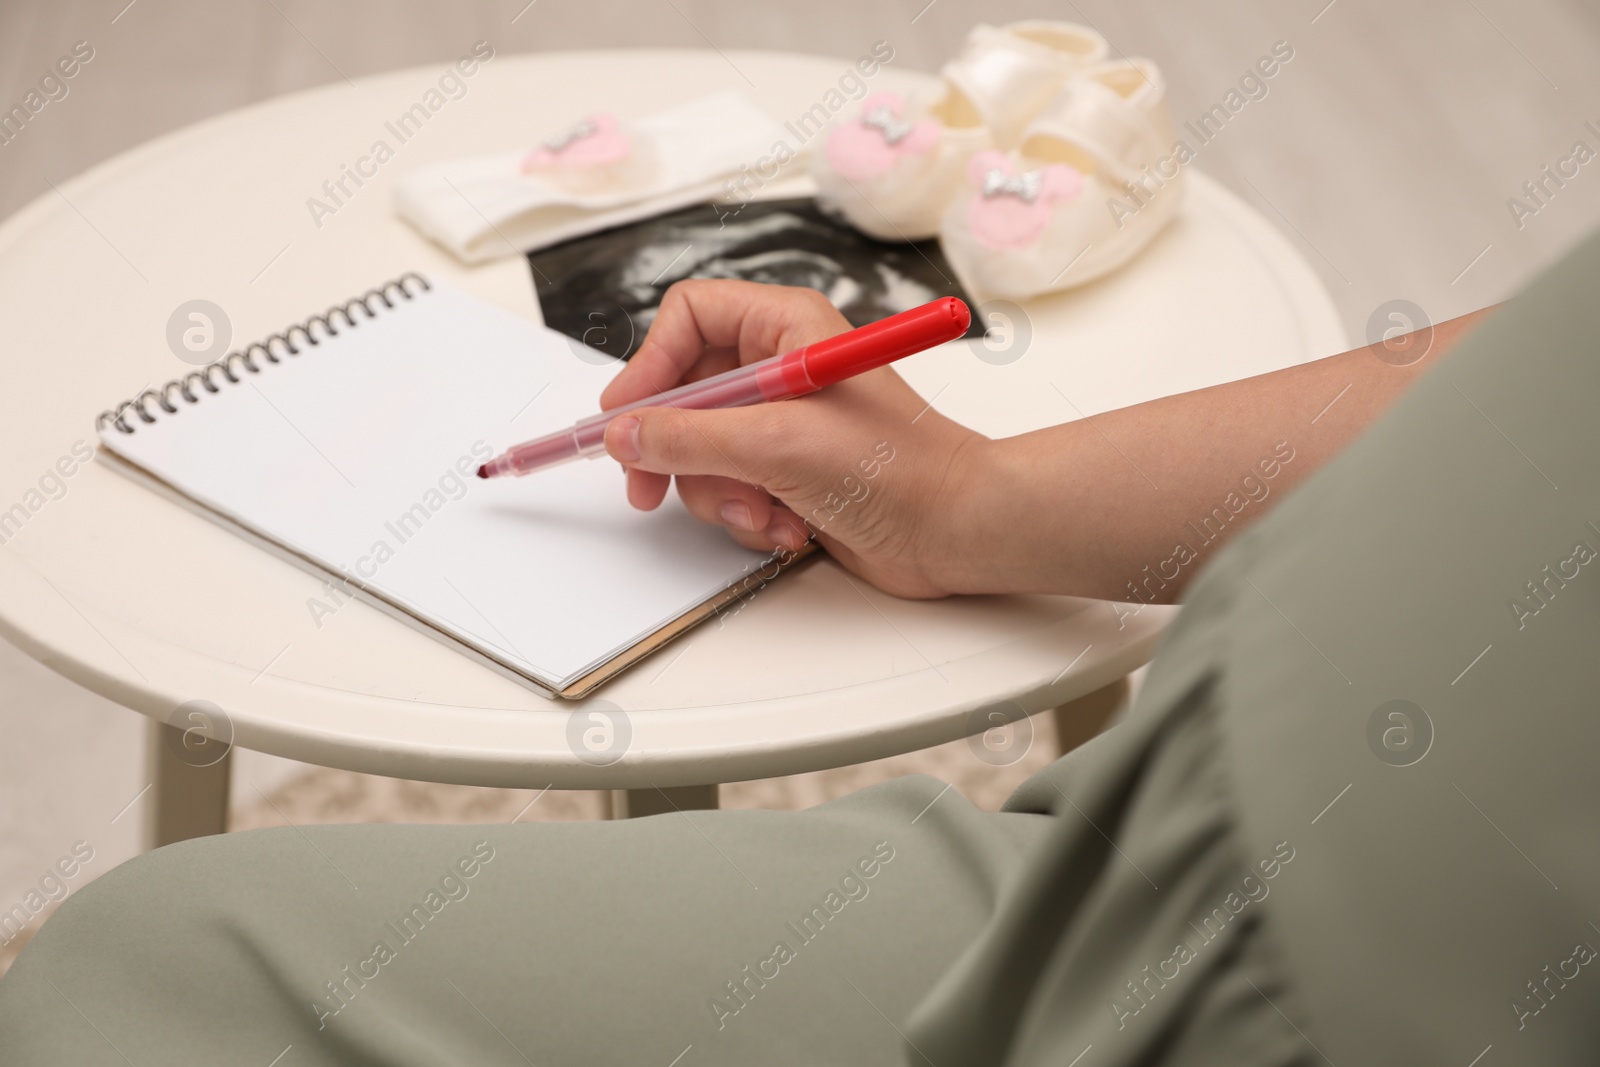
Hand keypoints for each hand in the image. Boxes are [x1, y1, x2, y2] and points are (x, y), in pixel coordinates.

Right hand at [598, 280, 986, 598]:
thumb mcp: (777, 446)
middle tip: (649, 487)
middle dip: (677, 450)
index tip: (626, 418)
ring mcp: (783, 421)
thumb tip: (625, 433)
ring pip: (701, 451)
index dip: (649, 365)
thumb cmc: (897, 470)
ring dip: (722, 493)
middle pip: (683, 393)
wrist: (955, 530)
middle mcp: (780, 366)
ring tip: (764, 512)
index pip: (687, 319)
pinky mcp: (788, 471)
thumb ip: (690, 438)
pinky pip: (731, 487)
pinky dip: (749, 514)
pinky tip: (788, 527)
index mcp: (785, 327)